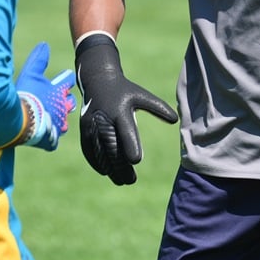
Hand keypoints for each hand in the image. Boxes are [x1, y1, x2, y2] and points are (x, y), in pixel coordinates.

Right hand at [15, 42, 76, 150]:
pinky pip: (53, 140)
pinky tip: (46, 137)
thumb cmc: (26, 96)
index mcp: (58, 91)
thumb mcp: (31, 73)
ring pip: (63, 122)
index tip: (66, 78)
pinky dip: (50, 138)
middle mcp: (62, 107)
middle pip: (69, 102)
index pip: (68, 81)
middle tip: (60, 100)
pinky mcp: (50, 139)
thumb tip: (45, 44)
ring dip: (59, 119)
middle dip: (66, 100)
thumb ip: (39, 59)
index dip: (66, 79)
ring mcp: (57, 124)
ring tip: (54, 119)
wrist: (20, 121)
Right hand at [75, 33, 177, 184]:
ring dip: (109, 168)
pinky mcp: (84, 129)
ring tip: (121, 180)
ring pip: (100, 151)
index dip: (130, 146)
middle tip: (131, 180)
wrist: (98, 79)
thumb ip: (158, 107)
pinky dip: (96, 162)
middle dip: (120, 166)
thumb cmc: (125, 90)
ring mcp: (91, 124)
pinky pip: (89, 149)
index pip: (126, 131)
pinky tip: (106, 172)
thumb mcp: (142, 95)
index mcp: (120, 110)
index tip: (136, 161)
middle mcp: (104, 118)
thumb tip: (175, 120)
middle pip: (112, 147)